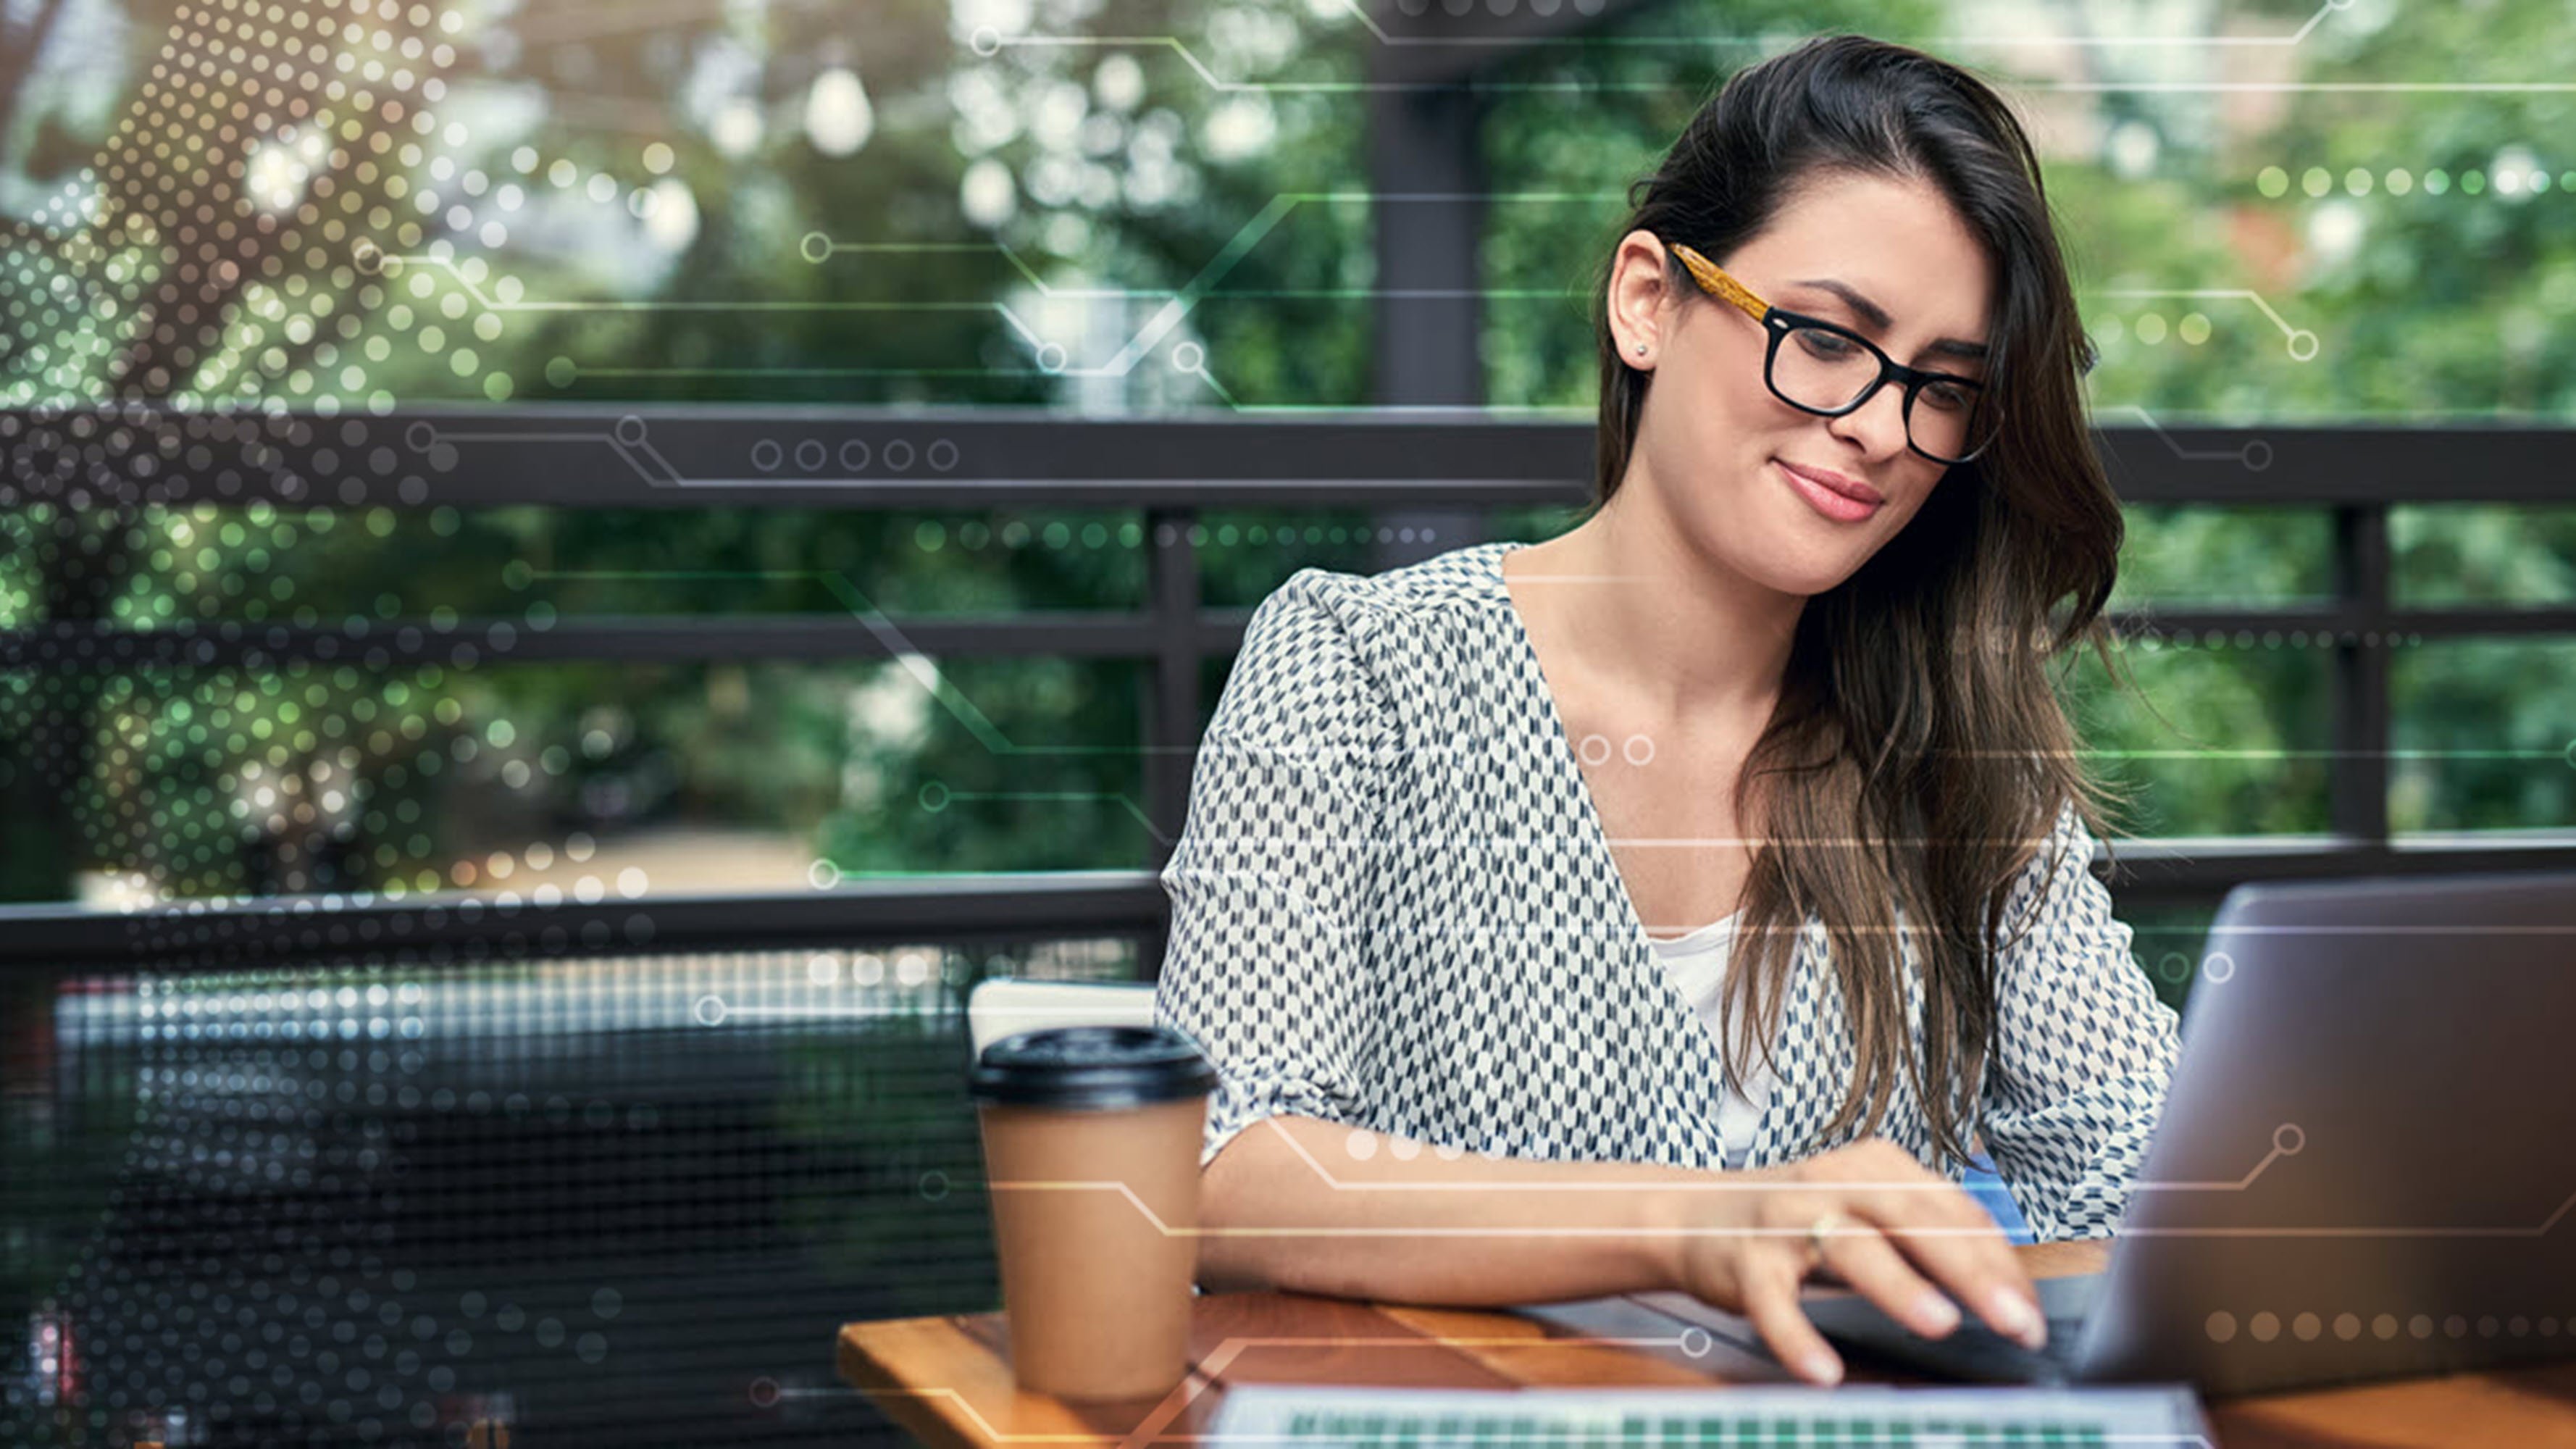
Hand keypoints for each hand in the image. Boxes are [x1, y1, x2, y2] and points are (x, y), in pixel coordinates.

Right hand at [1661, 1138, 2044, 1385]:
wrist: (1691, 1215)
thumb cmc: (1797, 1219)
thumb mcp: (1865, 1210)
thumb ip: (1925, 1236)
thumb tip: (2009, 1287)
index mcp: (1876, 1167)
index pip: (1953, 1211)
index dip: (1999, 1263)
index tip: (2032, 1313)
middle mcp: (1834, 1182)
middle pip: (1912, 1220)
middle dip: (1971, 1272)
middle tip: (2016, 1321)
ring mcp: (1787, 1219)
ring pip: (1850, 1248)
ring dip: (1898, 1286)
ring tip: (1940, 1323)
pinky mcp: (1746, 1261)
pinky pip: (1774, 1302)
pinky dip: (1798, 1338)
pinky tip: (1823, 1373)